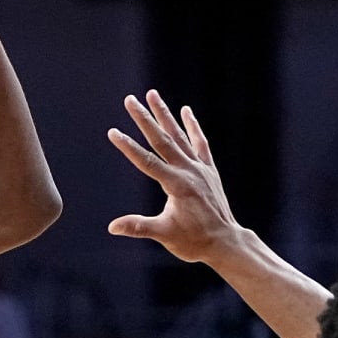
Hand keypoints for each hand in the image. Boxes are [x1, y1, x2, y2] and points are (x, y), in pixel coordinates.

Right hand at [107, 91, 242, 263]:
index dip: (128, 147)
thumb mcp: (164, 234)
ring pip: (179, 136)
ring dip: (165, 114)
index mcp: (176, 185)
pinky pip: (200, 143)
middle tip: (130, 99)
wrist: (225, 242)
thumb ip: (139, 227)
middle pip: (162, 140)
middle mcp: (189, 171)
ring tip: (152, 94)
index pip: (147, 161)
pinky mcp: (208, 170)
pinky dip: (192, 127)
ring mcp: (200, 168)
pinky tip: (185, 111)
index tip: (113, 132)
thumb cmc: (193, 241)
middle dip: (144, 118)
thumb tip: (112, 227)